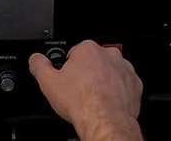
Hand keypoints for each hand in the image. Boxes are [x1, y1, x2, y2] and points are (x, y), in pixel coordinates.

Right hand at [28, 41, 143, 140]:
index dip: (68, 68)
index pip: (74, 52)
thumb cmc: (82, 102)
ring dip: (103, 81)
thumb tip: (35, 59)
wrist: (105, 121)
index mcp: (88, 49)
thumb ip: (39, 65)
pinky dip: (116, 92)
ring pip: (110, 71)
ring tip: (93, 98)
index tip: (67, 79)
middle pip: (93, 61)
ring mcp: (124, 69)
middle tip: (79, 90)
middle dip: (87, 73)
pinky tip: (106, 102)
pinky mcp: (135, 84)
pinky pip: (123, 84)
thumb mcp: (48, 82)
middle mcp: (109, 55)